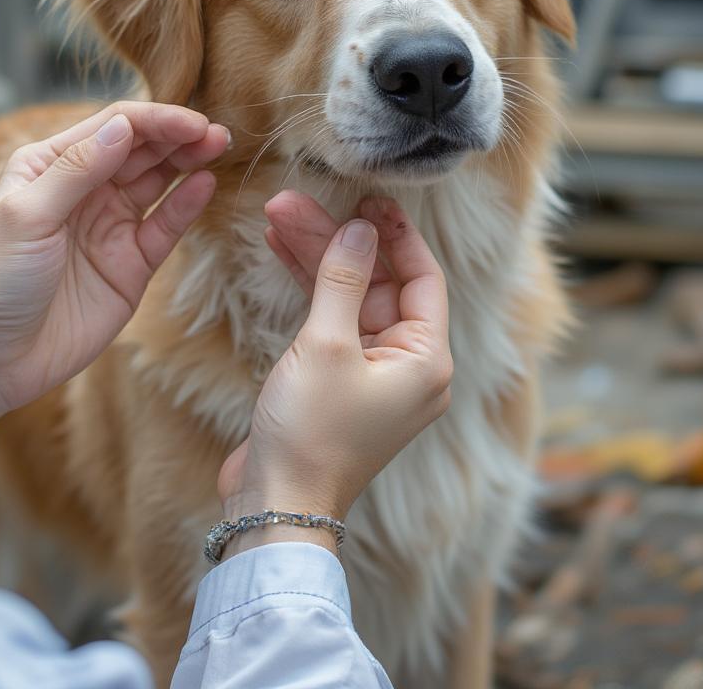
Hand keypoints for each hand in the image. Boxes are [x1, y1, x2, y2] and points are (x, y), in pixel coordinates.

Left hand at [0, 102, 228, 446]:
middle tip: (216, 132)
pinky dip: (186, 205)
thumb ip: (78, 168)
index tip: (191, 122)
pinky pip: (165, 227)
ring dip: (188, 162)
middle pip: (141, 150)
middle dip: (177, 137)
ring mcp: (110, 226)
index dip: (155, 120)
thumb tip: (124, 125)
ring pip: (158, 182)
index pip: (112, 128)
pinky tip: (205, 185)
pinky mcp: (131, 265)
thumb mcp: (27, 216)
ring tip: (218, 147)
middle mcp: (83, 189)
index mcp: (50, 165)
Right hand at [217, 195, 451, 556]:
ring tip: (278, 216)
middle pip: (376, 283)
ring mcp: (370, 373)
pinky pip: (330, 321)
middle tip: (296, 202)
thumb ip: (343, 279)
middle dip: (336, 242)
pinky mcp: (336, 381)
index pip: (422, 278)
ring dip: (315, 259)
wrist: (276, 503)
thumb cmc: (311, 432)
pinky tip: (281, 251)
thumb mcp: (327, 345)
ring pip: (347, 298)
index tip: (368, 198)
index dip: (395, 234)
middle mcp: (407, 365)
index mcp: (426, 360)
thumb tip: (360, 228)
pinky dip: (308, 290)